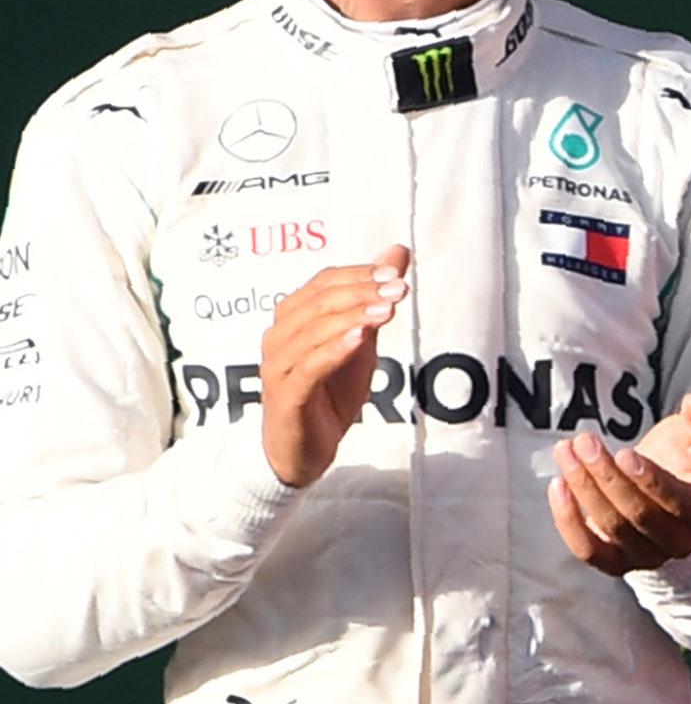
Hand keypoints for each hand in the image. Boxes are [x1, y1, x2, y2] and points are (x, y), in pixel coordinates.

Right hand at [259, 246, 409, 487]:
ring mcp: (278, 367)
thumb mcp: (361, 340)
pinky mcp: (286, 396)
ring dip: (352, 317)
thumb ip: (375, 299)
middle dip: (362, 292)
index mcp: (292, 319)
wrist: (306, 450)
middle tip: (399, 288)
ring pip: (313, 332)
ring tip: (386, 310)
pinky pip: (309, 368)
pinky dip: (334, 350)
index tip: (396, 271)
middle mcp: (279, 337)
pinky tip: (359, 338)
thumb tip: (398, 252)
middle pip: (318, 303)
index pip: (323, 283)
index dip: (359, 274)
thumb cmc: (329, 392)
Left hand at [548, 393, 690, 576]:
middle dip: (607, 476)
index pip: (678, 503)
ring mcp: (647, 557)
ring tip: (565, 452)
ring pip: (611, 529)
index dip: (650, 481)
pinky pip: (587, 550)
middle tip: (584, 441)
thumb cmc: (678, 460)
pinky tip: (557, 485)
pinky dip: (568, 520)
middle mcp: (681, 542)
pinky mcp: (615, 564)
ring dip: (583, 488)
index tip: (623, 453)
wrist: (658, 491)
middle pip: (639, 516)